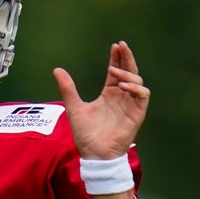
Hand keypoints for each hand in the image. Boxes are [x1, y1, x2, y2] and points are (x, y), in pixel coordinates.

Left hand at [53, 41, 149, 159]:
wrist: (94, 153)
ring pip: (138, 81)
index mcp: (109, 94)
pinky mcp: (137, 113)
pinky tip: (123, 85)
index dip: (116, 58)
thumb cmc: (85, 134)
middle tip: (122, 45)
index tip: (115, 46)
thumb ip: (68, 89)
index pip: (116, 72)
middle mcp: (121, 97)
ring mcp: (130, 104)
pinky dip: (136, 87)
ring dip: (128, 73)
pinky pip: (143, 95)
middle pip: (129, 71)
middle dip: (126, 58)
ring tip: (114, 71)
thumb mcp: (74, 107)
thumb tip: (57, 69)